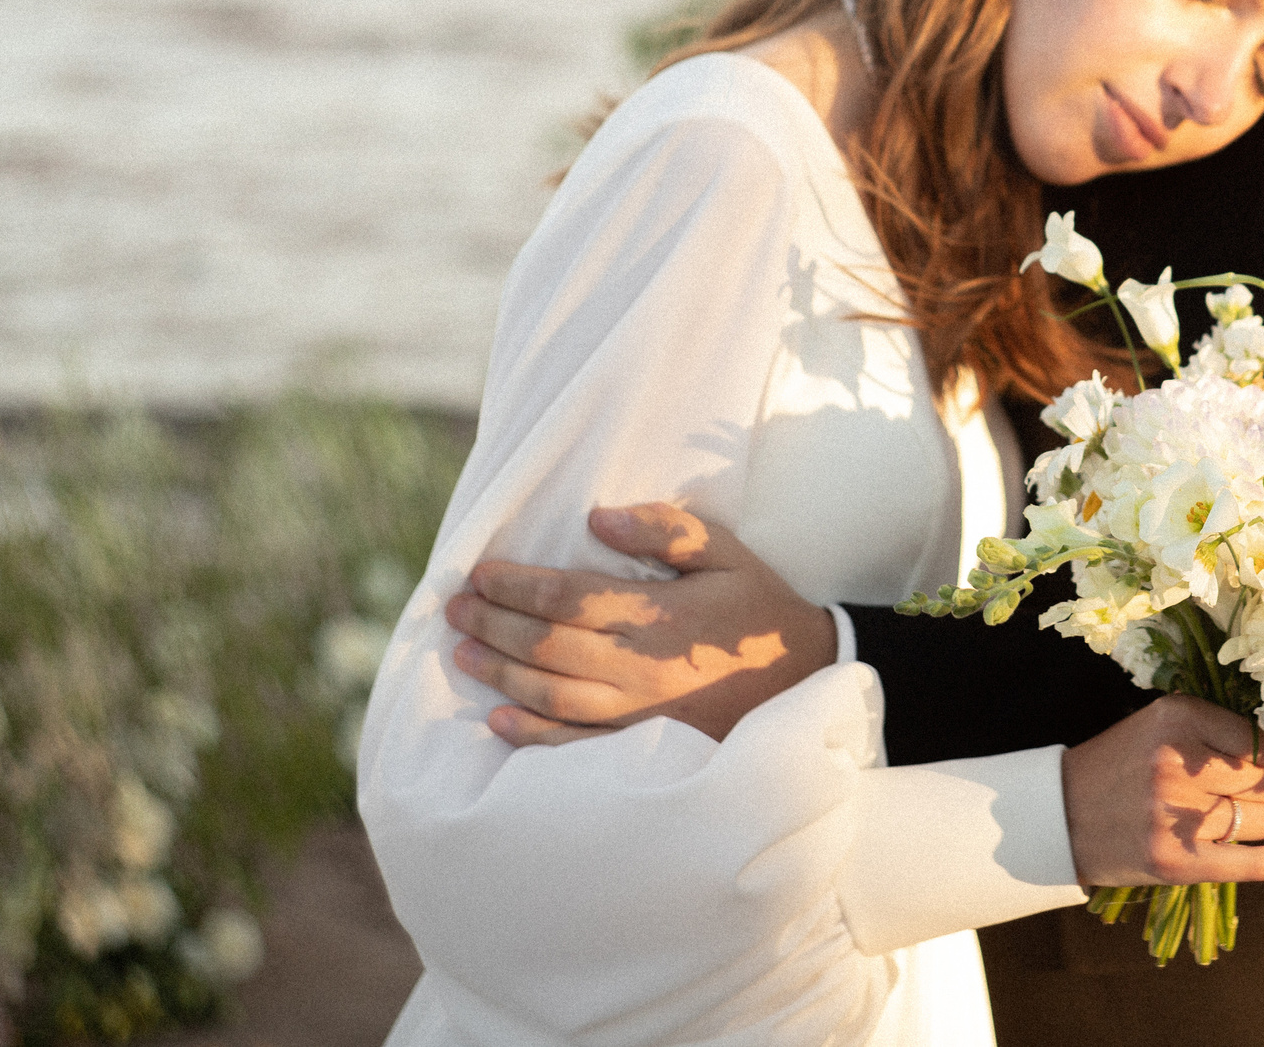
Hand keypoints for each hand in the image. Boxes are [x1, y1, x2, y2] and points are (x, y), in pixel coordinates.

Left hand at [446, 503, 835, 747]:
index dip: (515, 584)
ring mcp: (640, 713)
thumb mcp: (727, 553)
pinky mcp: (645, 746)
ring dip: (499, 673)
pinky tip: (498, 719)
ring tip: (464, 650)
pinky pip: (576, 746)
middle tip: (455, 607)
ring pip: (550, 695)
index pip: (566, 598)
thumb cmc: (760, 609)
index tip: (480, 573)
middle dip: (493, 623)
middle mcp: (641, 667)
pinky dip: (531, 734)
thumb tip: (597, 517)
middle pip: (546, 646)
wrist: (808, 678)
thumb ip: (665, 529)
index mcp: (658, 615)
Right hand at [1060, 695, 1263, 887]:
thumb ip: (1220, 729)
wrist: (1060, 816)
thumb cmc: (1118, 765)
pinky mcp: (1179, 862)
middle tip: (1236, 789)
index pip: (1261, 740)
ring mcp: (1179, 817)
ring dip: (1256, 818)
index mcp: (1177, 718)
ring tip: (1220, 814)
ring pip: (1261, 819)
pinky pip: (1255, 862)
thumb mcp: (1160, 723)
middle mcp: (1180, 764)